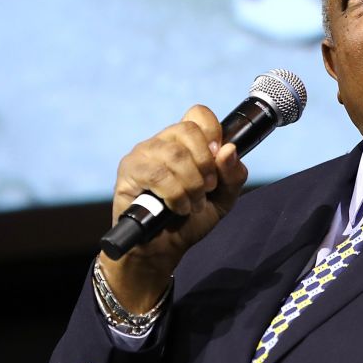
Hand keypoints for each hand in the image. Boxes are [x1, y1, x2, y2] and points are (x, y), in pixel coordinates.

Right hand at [98, 105, 247, 310]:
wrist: (163, 249)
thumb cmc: (191, 219)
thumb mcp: (224, 198)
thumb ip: (233, 175)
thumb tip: (229, 150)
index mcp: (186, 142)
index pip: (198, 114)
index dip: (213, 132)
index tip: (218, 158)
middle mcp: (163, 141)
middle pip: (188, 130)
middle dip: (205, 164)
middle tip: (208, 189)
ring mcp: (143, 154)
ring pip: (174, 153)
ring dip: (192, 184)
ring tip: (193, 204)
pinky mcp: (128, 171)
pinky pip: (157, 174)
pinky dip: (175, 194)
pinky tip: (178, 208)